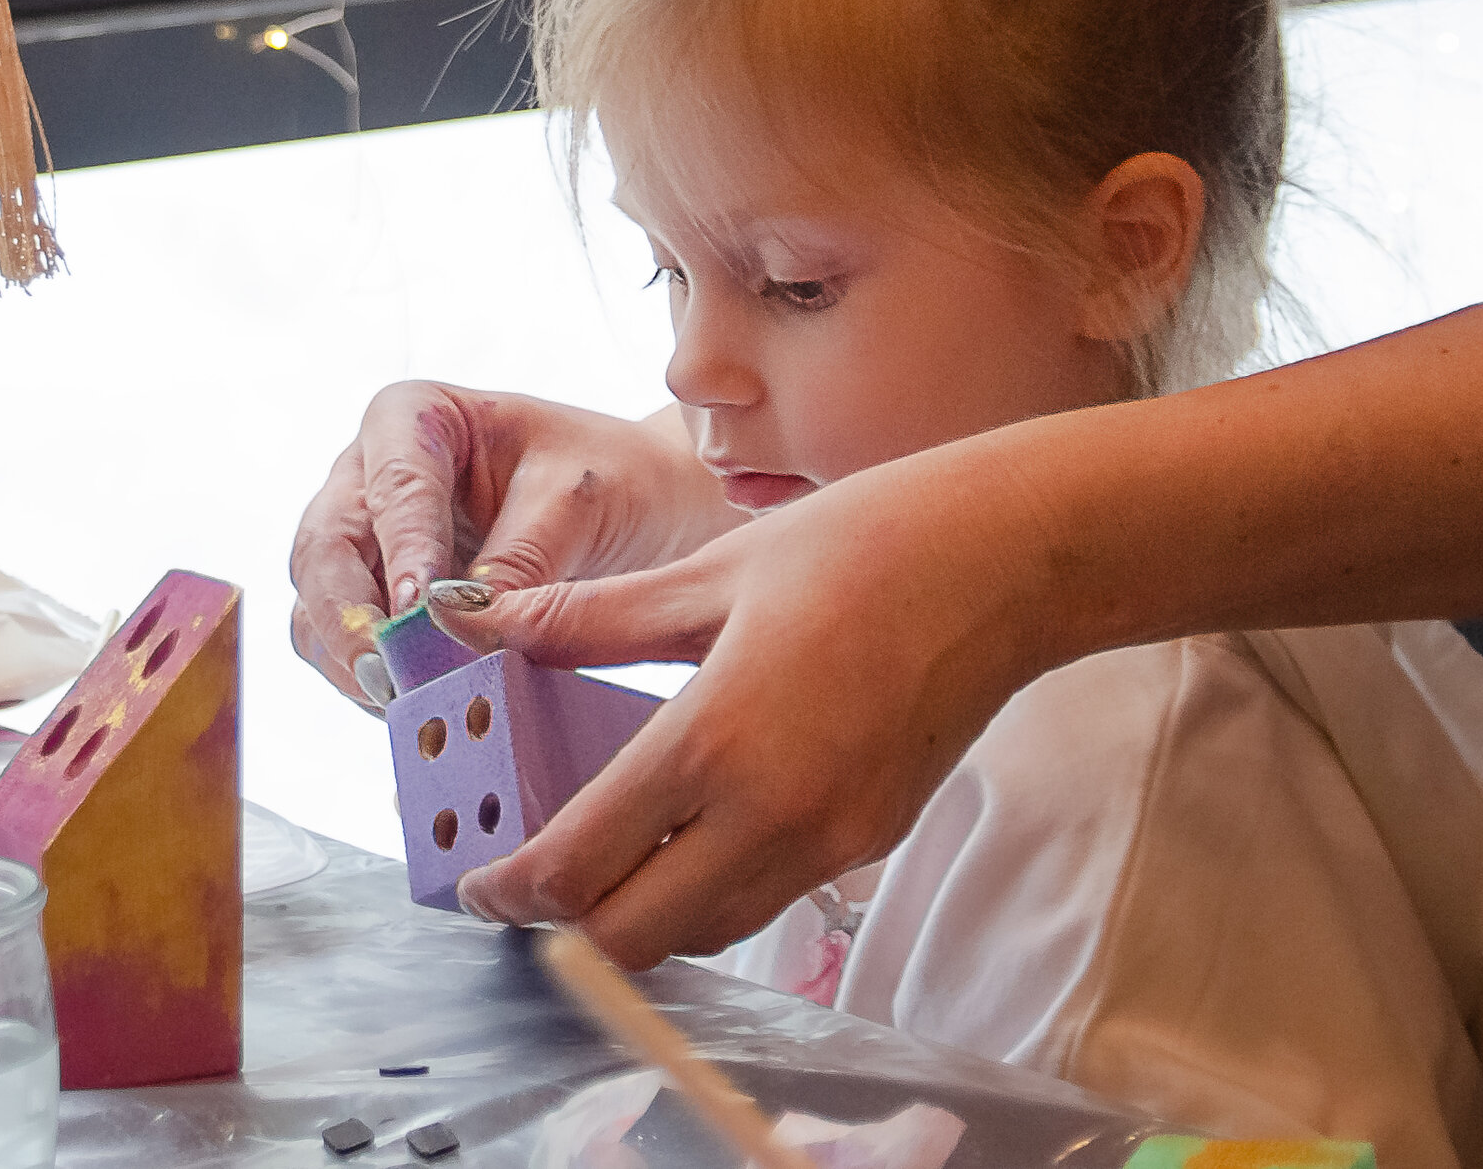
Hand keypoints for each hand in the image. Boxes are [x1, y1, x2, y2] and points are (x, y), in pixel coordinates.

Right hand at [286, 383, 736, 702]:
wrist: (640, 512)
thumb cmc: (612, 481)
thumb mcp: (576, 505)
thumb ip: (517, 565)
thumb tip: (461, 635)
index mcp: (413, 418)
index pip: (391, 486)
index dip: (401, 550)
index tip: (416, 610)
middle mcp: (366, 476)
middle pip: (323, 550)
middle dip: (349, 620)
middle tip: (391, 680)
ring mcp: (362, 545)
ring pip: (316, 609)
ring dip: (353, 664)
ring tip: (410, 707)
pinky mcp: (373, 607)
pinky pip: (342, 652)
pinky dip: (368, 688)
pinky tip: (419, 715)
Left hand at [434, 433, 1061, 965]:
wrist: (1007, 562)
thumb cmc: (859, 545)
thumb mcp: (706, 572)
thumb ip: (585, 619)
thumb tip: (479, 623)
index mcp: (716, 742)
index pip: (582, 865)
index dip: (512, 890)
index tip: (475, 884)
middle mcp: (773, 817)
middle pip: (637, 937)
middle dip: (566, 925)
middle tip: (525, 884)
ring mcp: (830, 842)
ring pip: (705, 932)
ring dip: (639, 918)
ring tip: (594, 861)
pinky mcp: (871, 843)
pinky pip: (765, 899)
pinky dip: (707, 892)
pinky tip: (683, 834)